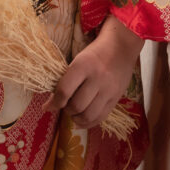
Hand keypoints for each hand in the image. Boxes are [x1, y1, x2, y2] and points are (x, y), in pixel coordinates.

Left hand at [46, 15, 144, 129]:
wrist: (121, 46)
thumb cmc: (95, 53)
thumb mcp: (78, 60)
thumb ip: (66, 81)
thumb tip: (50, 103)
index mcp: (83, 65)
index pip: (65, 91)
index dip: (54, 103)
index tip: (48, 106)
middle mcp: (97, 78)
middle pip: (76, 106)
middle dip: (66, 110)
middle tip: (64, 106)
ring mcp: (109, 90)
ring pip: (88, 115)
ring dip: (76, 118)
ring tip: (74, 113)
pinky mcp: (116, 98)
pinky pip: (101, 117)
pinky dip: (88, 123)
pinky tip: (82, 119)